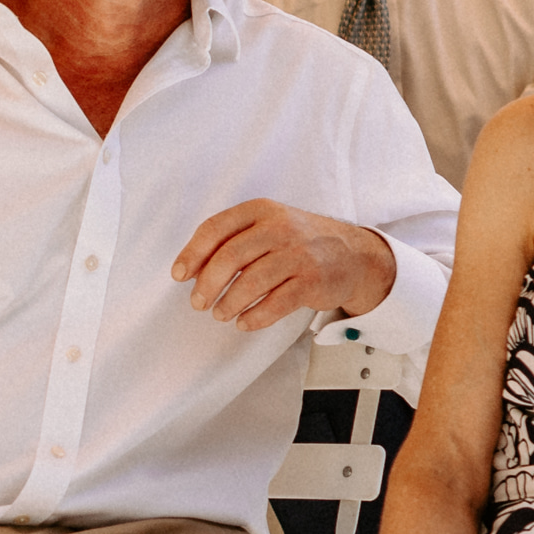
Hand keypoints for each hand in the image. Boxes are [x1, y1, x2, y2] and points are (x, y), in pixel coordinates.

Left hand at [171, 202, 393, 330]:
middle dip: (208, 284)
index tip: (180, 275)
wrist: (354, 254)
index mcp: (261, 210)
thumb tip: (191, 268)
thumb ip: (232, 239)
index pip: (216, 228)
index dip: (193, 253)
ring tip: (220, 313)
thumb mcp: (268, 226)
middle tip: (198, 302)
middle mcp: (280, 227)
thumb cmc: (300, 242)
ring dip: (229, 303)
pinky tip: (244, 322)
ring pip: (251, 282)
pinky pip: (276, 303)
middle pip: (230, 256)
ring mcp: (298, 254)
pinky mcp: (313, 280)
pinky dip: (255, 317)